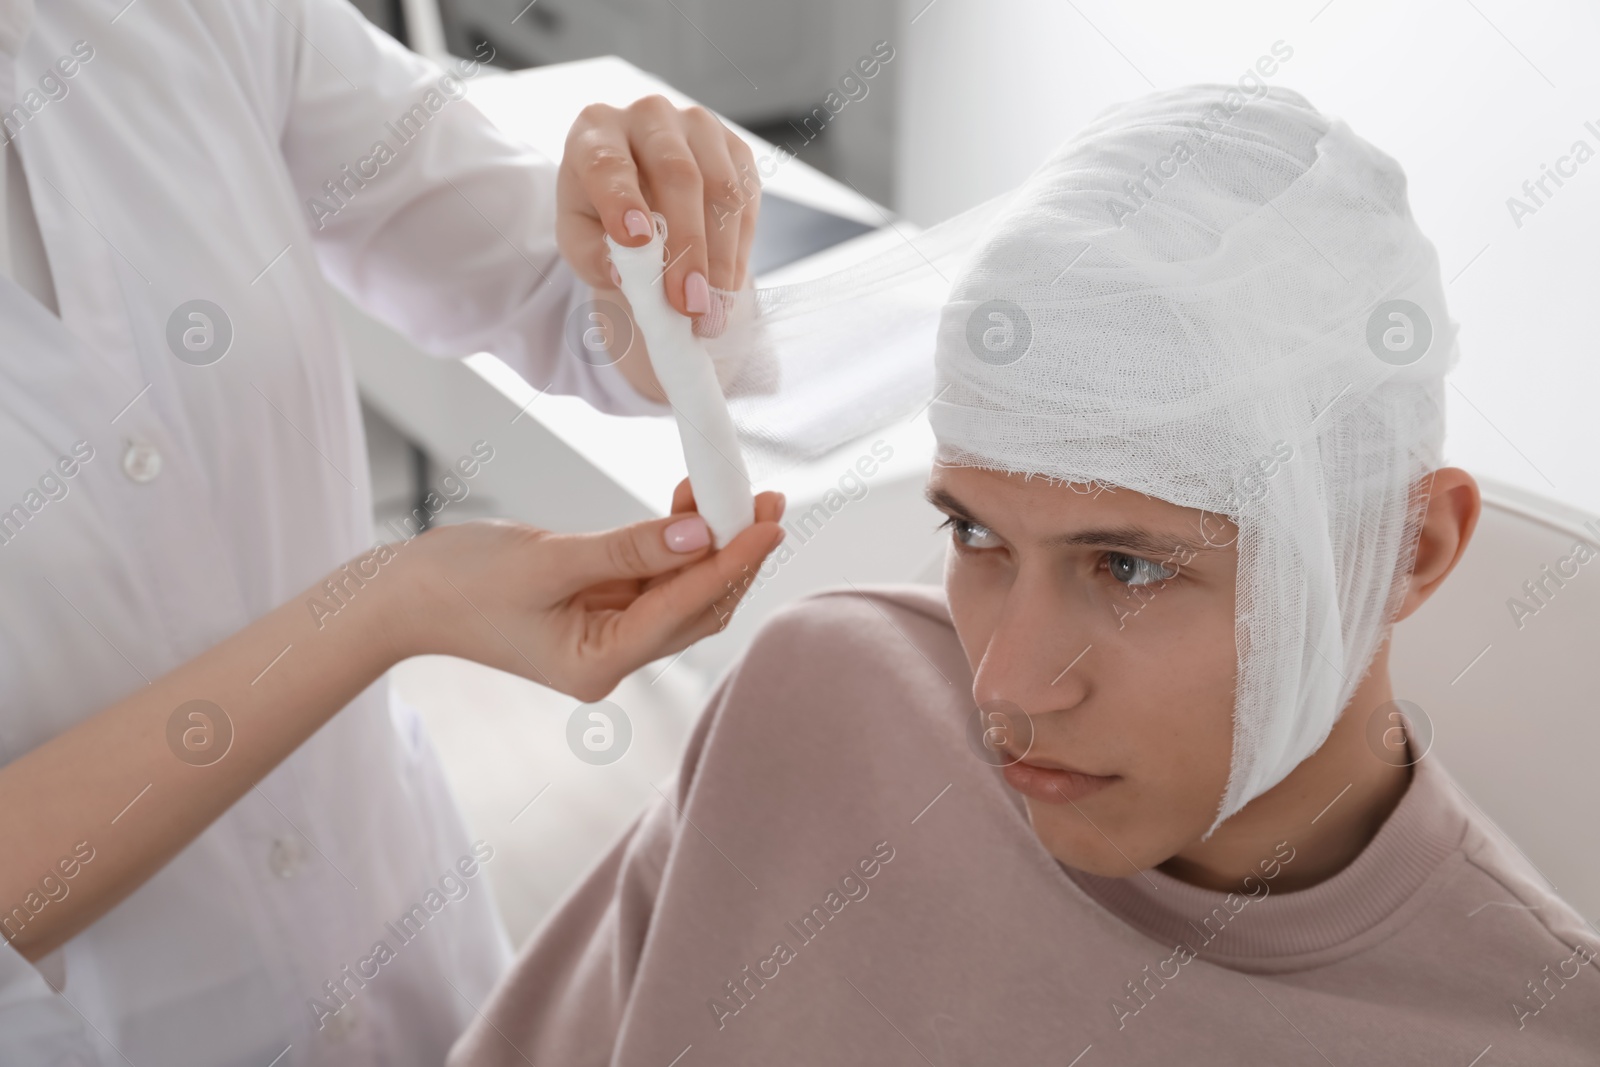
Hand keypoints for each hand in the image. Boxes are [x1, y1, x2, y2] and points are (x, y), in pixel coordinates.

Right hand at [390, 484, 784, 700]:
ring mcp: (605, 635)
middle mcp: (611, 659)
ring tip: (736, 493)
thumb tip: (700, 532)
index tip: (770, 522)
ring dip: (710, 544)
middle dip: (735, 555)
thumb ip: (629, 549)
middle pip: (696, 608)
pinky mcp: (597, 608)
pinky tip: (690, 505)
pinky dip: (675, 542)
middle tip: (769, 500)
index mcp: (598, 665)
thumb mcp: (548, 559)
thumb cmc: (458, 584)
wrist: (400, 596)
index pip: (685, 609)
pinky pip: (653, 577)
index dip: (732, 562)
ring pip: (680, 591)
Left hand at [558, 96, 760, 325]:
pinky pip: (746, 201)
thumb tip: (626, 275)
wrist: (641, 201)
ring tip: (711, 311)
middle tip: (689, 304)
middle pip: (677, 174)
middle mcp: (649, 116)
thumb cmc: (601, 219)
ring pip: (721, 190)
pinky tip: (725, 289)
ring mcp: (699, 127)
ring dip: (720, 259)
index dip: (622, 200)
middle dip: (686, 247)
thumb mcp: (581, 242)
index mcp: (596, 130)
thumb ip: (595, 256)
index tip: (637, 242)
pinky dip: (738, 251)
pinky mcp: (735, 150)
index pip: (608, 161)